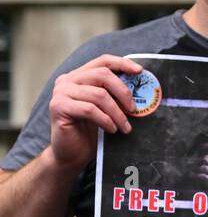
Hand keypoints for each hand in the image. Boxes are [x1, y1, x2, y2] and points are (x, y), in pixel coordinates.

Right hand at [48, 54, 141, 169]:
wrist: (71, 155)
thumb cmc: (89, 133)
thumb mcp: (104, 110)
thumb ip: (113, 95)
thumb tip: (138, 88)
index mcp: (78, 76)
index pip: (102, 61)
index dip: (122, 63)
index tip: (139, 71)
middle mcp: (67, 80)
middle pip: (102, 75)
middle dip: (123, 92)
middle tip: (134, 110)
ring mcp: (61, 92)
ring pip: (98, 95)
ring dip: (117, 113)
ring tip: (125, 127)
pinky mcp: (58, 107)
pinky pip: (90, 109)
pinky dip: (105, 120)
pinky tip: (111, 130)